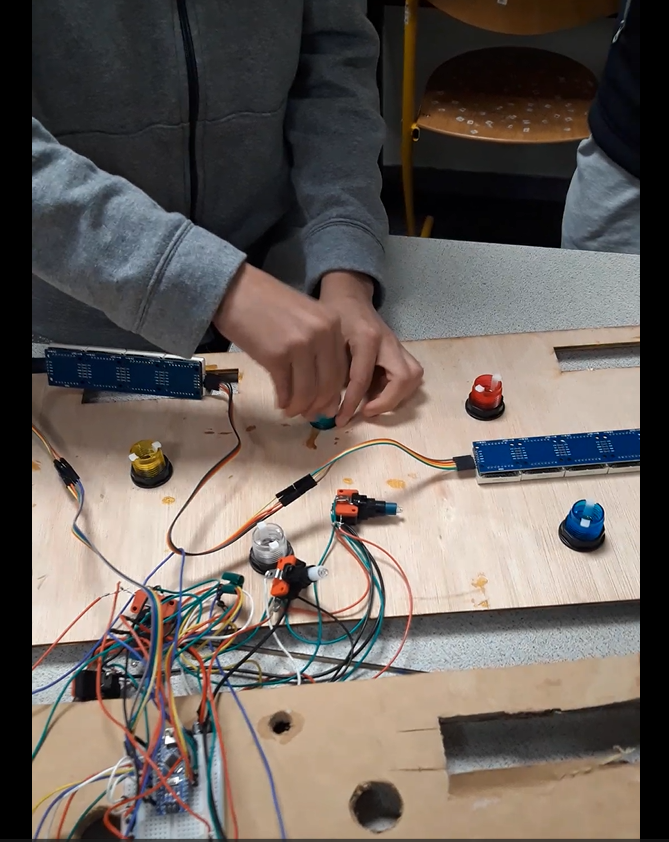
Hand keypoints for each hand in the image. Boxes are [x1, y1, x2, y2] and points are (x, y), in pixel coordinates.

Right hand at [214, 263, 347, 418]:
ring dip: (299, 407)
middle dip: (318, 406)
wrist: (234, 289)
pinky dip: (283, 401)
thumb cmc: (266, 303)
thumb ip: (318, 347)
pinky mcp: (276, 356)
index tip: (324, 406)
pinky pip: (285, 389)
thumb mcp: (304, 317)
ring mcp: (300, 345)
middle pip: (328, 385)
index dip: (332, 394)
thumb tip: (324, 391)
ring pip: (307, 391)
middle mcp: (321, 334)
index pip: (341, 370)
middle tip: (309, 415)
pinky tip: (279, 403)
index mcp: (332, 324)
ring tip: (291, 410)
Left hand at [319, 272, 423, 425]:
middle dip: (387, 402)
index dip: (352, 404)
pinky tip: (377, 394)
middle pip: (405, 377)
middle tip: (366, 411)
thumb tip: (330, 405)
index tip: (342, 419)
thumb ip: (333, 370)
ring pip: (414, 376)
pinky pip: (409, 374)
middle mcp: (389, 341)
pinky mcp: (400, 350)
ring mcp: (398, 345)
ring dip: (397, 396)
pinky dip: (397, 389)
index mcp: (368, 338)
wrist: (349, 295)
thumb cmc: (334, 316)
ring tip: (374, 404)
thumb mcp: (327, 341)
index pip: (364, 379)